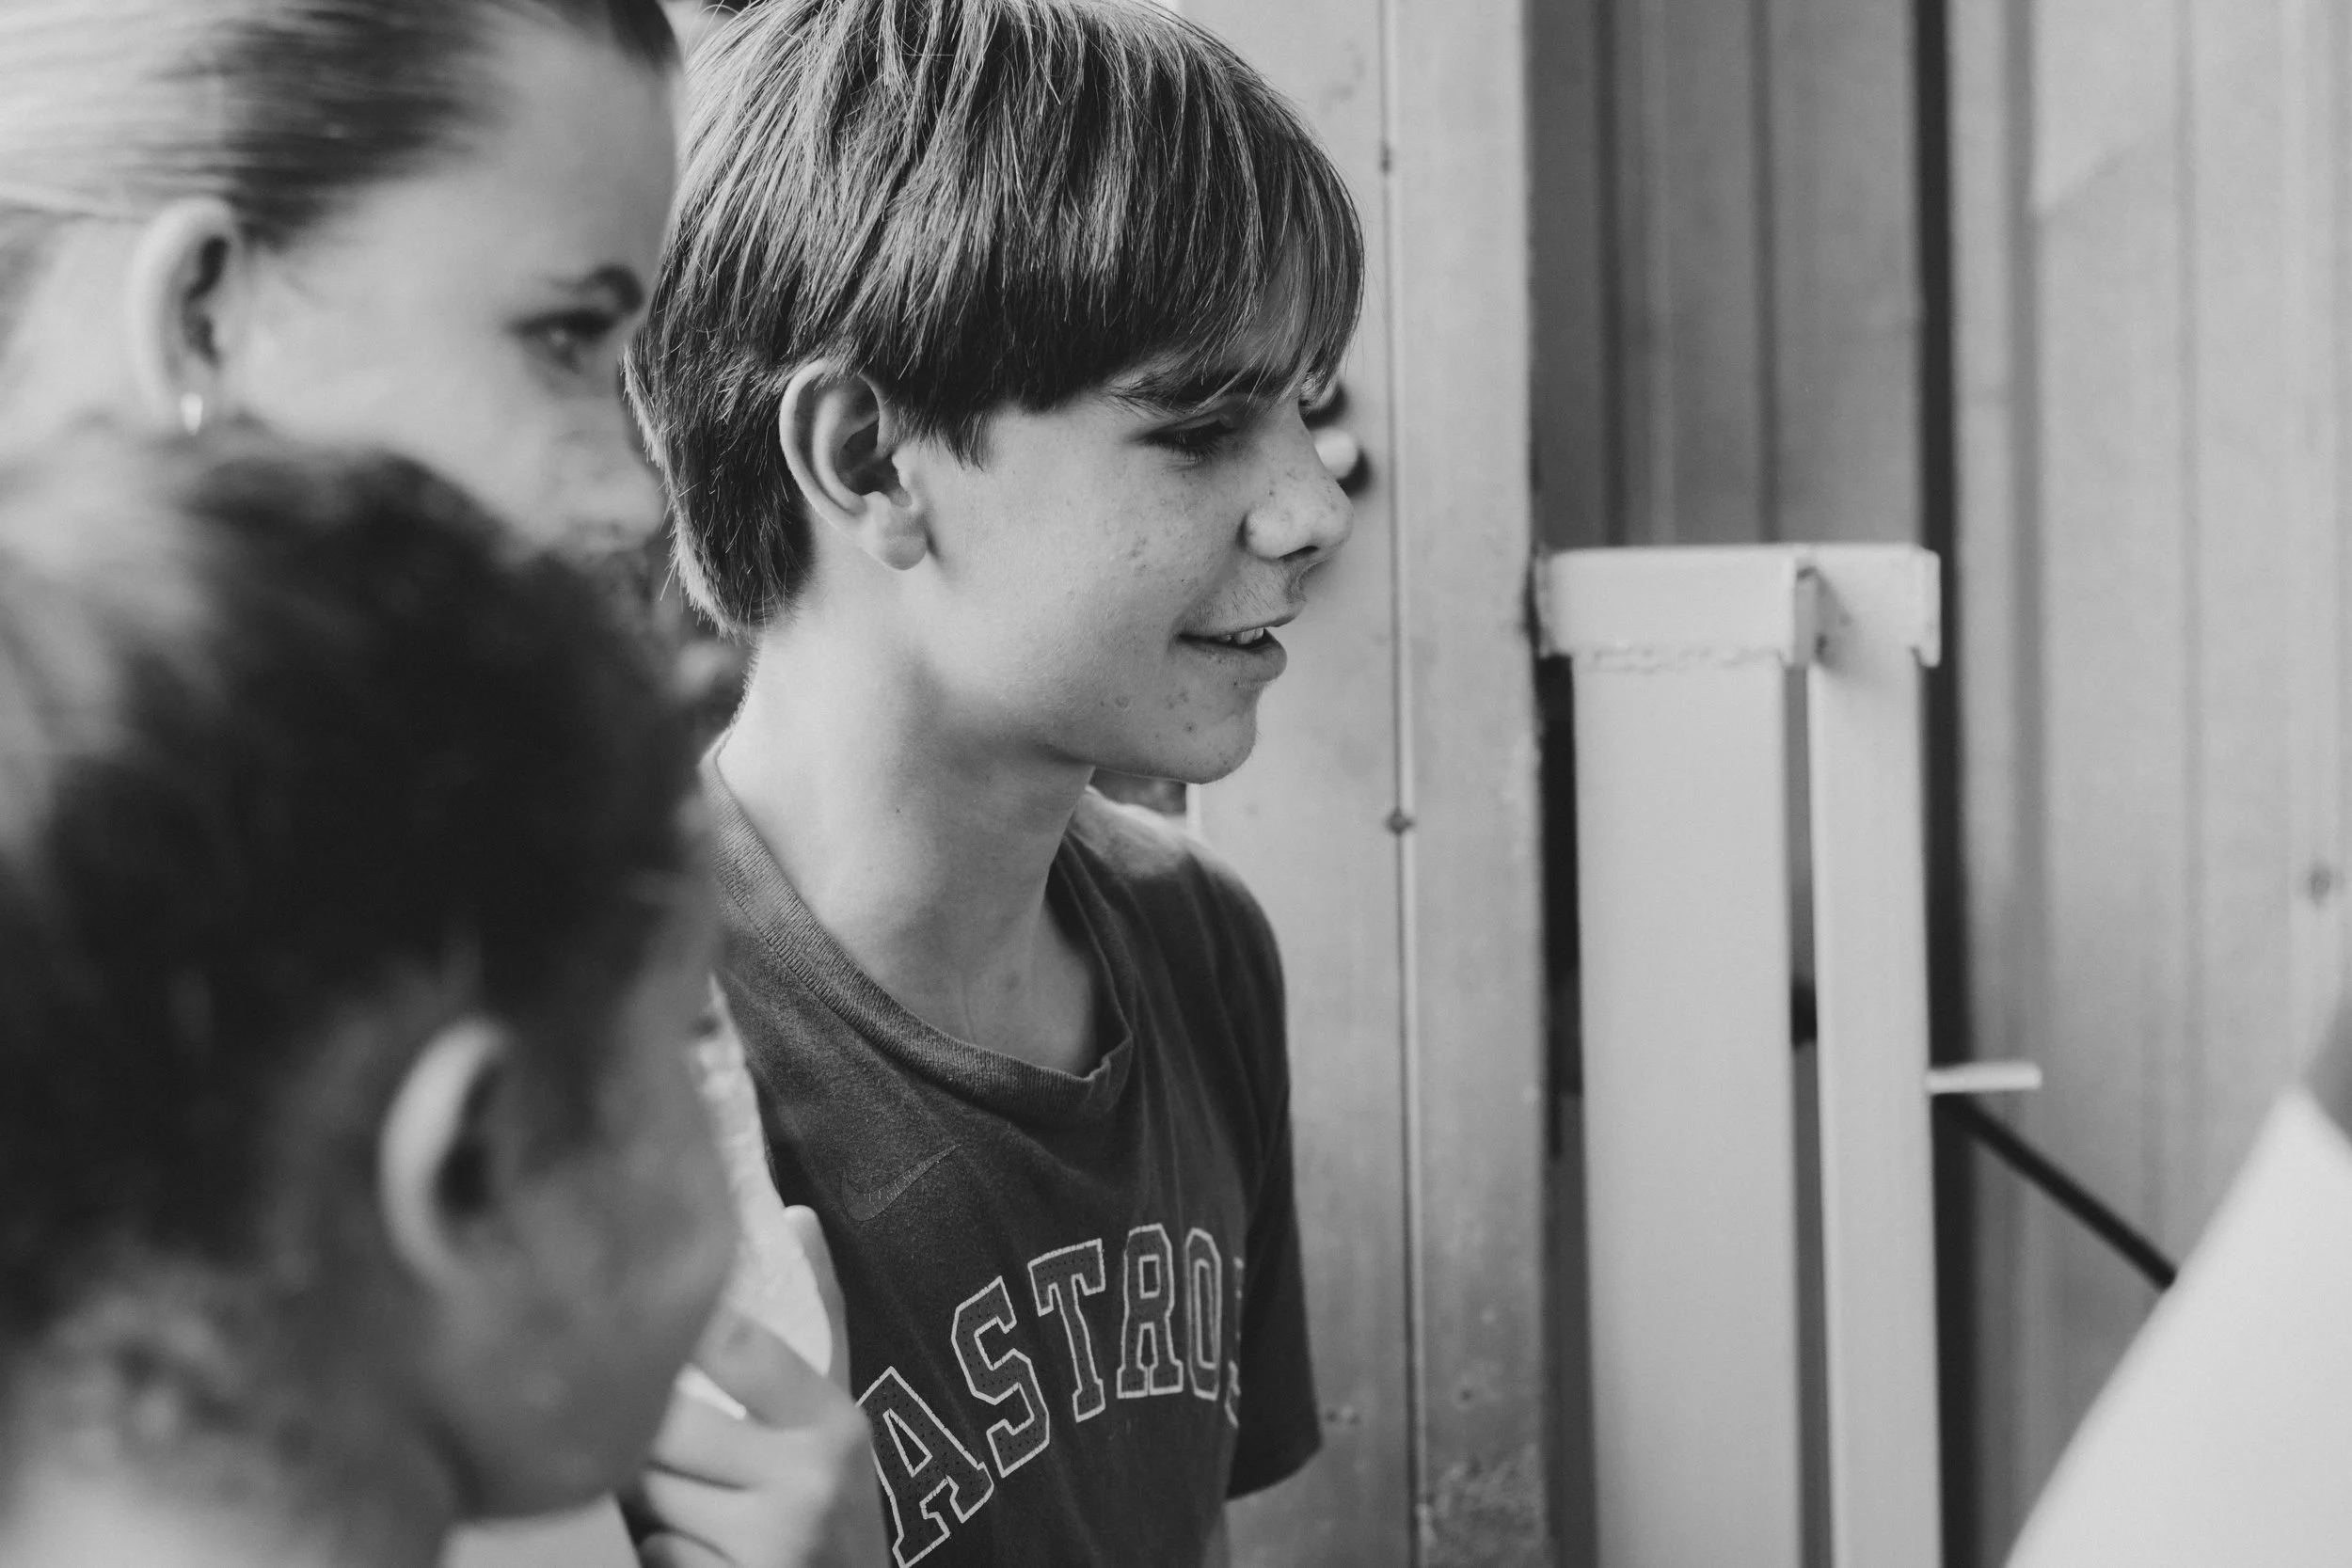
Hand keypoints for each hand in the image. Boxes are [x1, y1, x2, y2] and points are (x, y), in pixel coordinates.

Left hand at [624, 1220, 882, 1566]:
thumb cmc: (839, 1499)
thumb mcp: (839, 1412)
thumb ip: (819, 1313)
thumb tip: (795, 1214)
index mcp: (832, 1422)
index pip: (738, 1348)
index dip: (681, 1327)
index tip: (643, 1312)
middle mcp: (806, 1481)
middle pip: (667, 1428)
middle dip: (649, 1434)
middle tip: (657, 1434)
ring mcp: (770, 1547)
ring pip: (649, 1496)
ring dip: (647, 1495)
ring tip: (680, 1492)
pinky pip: (652, 1556)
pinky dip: (659, 1551)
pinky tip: (691, 1546)